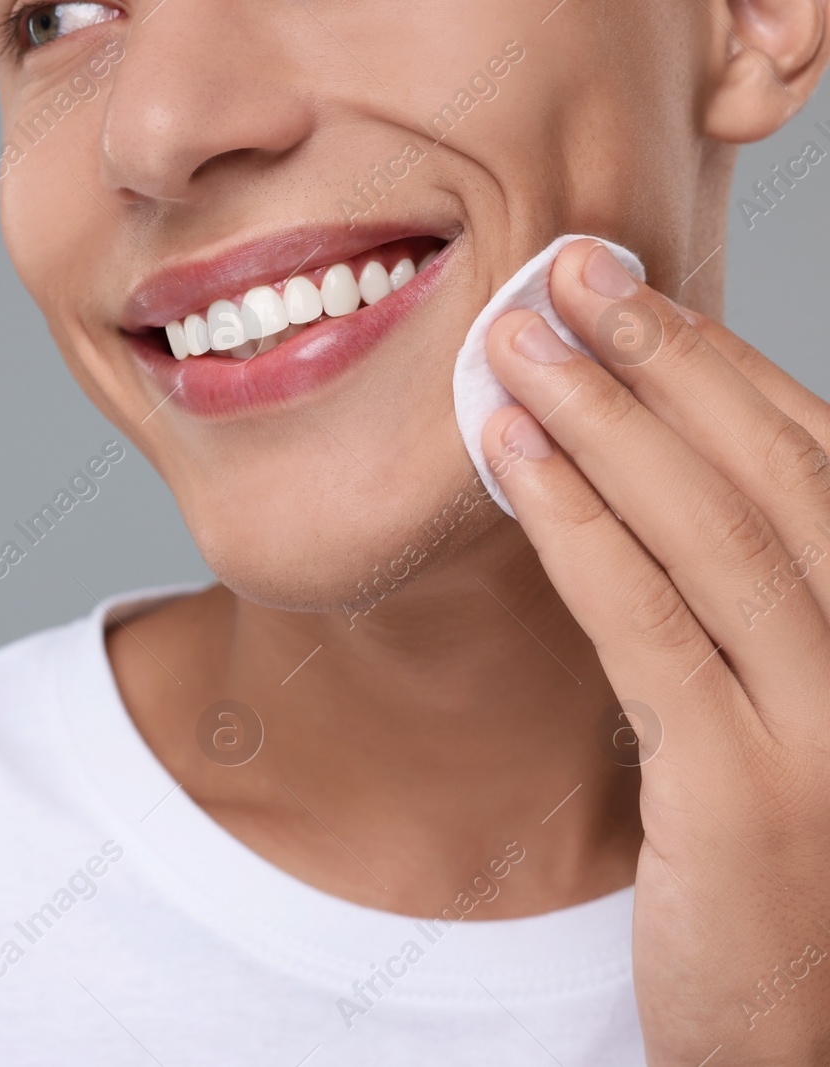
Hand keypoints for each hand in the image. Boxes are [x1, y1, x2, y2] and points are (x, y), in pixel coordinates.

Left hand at [482, 238, 829, 1064]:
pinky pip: (646, 623)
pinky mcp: (747, 789)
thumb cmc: (783, 865)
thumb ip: (745, 603)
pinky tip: (508, 455)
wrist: (799, 1038)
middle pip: (769, 468)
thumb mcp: (785, 711)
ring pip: (709, 529)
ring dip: (601, 416)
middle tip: (563, 272)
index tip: (624, 286)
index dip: (715, 359)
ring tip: (514, 339)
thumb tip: (640, 474)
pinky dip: (573, 524)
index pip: (812, 457)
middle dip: (659, 355)